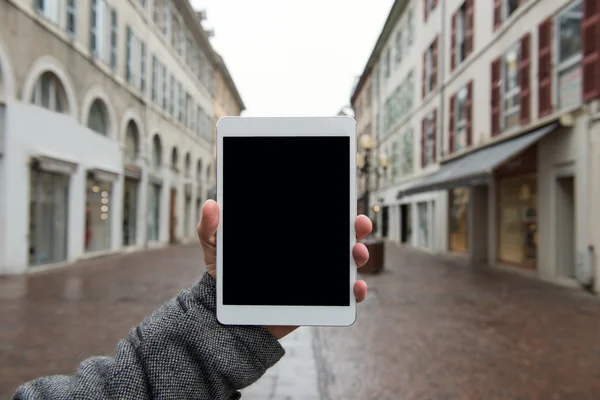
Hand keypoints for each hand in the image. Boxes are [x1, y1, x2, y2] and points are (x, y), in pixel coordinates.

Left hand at [197, 200, 371, 338]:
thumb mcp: (214, 246)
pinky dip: (354, 291)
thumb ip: (211, 227)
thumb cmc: (223, 275)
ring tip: (357, 254)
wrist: (225, 314)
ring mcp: (315, 275)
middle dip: (355, 227)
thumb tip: (212, 204)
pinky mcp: (317, 299)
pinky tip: (355, 288)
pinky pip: (343, 296)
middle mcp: (308, 251)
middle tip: (358, 223)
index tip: (344, 198)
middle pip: (339, 235)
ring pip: (346, 262)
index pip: (318, 215)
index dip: (335, 206)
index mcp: (291, 234)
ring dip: (359, 255)